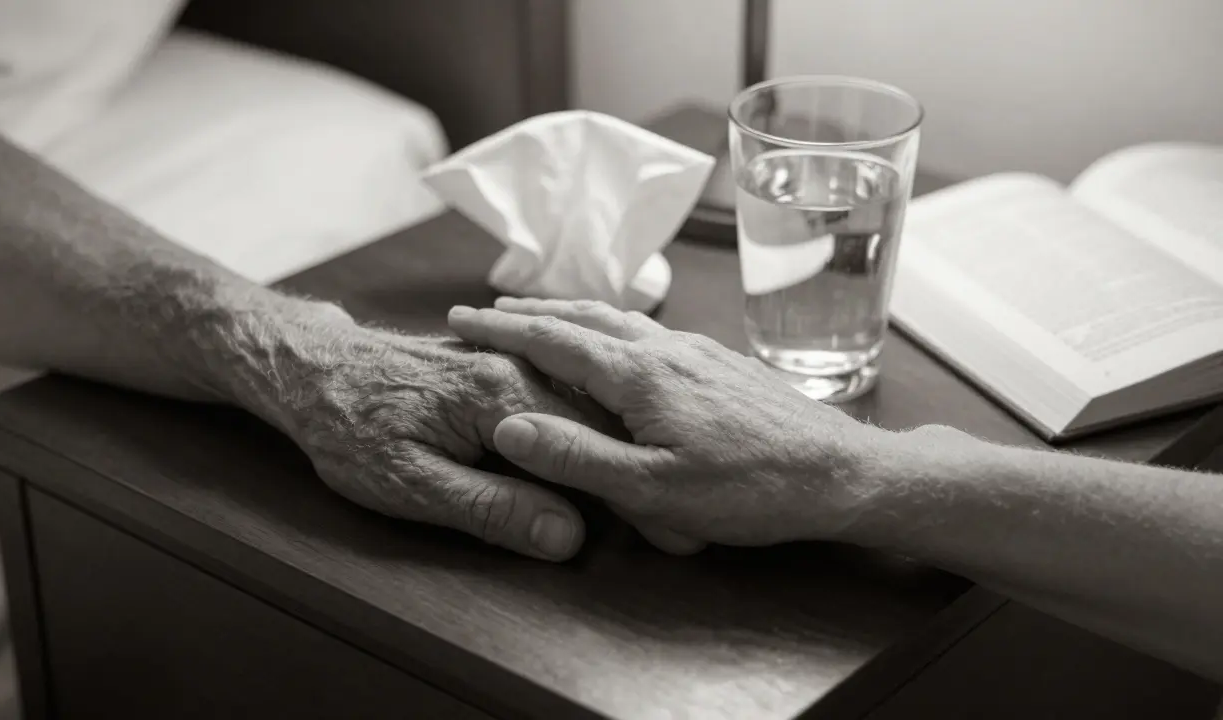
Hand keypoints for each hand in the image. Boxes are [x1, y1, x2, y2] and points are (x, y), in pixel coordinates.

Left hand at [229, 304, 698, 559]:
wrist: (310, 372)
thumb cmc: (350, 429)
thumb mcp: (412, 484)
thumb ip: (492, 508)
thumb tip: (566, 535)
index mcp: (503, 395)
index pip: (591, 447)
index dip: (629, 493)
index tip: (663, 530)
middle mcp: (515, 371)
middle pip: (597, 423)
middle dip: (634, 468)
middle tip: (669, 522)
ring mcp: (509, 365)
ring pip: (584, 407)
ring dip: (615, 446)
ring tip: (644, 487)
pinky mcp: (499, 369)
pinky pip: (560, 396)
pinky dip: (586, 426)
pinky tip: (598, 452)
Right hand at [446, 298, 893, 545]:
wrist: (842, 471)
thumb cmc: (752, 488)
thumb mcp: (653, 490)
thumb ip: (578, 456)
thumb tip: (510, 425)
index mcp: (641, 374)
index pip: (554, 338)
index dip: (502, 328)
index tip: (461, 317)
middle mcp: (668, 348)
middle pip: (586, 315)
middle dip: (532, 310)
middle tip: (490, 309)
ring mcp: (699, 351)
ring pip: (622, 319)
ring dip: (573, 313)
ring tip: (545, 318)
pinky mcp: (723, 362)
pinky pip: (651, 332)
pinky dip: (613, 327)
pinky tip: (621, 345)